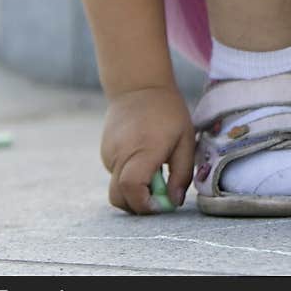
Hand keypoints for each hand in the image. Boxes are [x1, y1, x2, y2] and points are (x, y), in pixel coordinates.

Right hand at [101, 86, 195, 214]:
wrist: (138, 85)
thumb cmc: (167, 112)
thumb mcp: (185, 138)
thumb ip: (181, 173)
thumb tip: (174, 203)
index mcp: (143, 149)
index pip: (131, 188)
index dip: (144, 205)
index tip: (161, 204)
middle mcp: (120, 153)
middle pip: (119, 197)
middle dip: (138, 205)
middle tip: (159, 193)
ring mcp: (108, 153)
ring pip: (117, 188)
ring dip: (134, 190)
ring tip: (154, 168)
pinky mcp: (104, 153)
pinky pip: (115, 175)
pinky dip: (128, 177)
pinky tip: (142, 157)